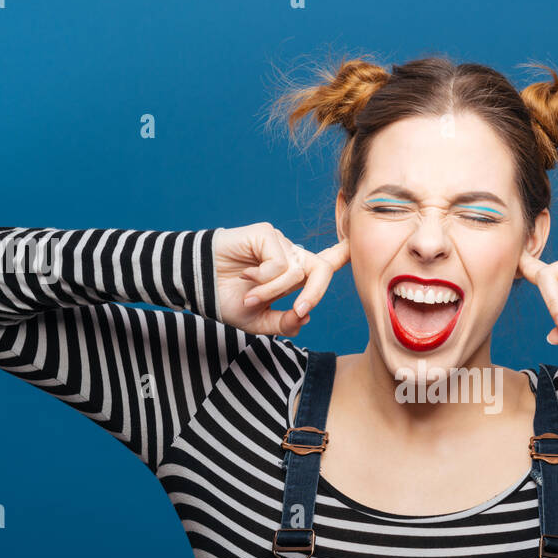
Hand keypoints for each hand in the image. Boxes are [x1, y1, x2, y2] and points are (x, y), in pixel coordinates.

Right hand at [212, 223, 349, 335]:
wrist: (199, 285)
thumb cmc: (227, 300)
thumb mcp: (260, 322)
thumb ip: (285, 323)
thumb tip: (305, 316)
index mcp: (293, 276)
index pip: (325, 265)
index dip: (342, 256)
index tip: (358, 246)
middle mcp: (291, 257)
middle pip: (321, 271)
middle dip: (314, 295)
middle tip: (298, 310)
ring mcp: (281, 244)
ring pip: (296, 272)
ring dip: (273, 291)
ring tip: (250, 295)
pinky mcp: (268, 234)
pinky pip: (281, 262)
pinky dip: (264, 277)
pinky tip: (245, 274)